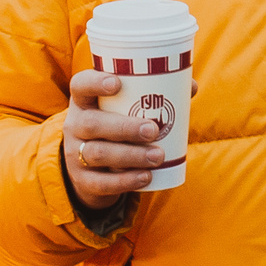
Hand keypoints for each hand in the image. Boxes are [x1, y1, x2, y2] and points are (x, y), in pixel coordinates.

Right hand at [61, 69, 194, 207]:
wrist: (93, 169)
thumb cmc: (116, 127)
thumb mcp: (124, 110)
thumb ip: (153, 96)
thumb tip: (190, 86)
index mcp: (84, 101)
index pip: (80, 85)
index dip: (95, 82)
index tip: (117, 83)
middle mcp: (75, 125)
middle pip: (91, 124)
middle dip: (124, 127)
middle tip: (153, 129)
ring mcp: (74, 154)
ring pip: (97, 154)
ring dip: (130, 155)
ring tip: (158, 156)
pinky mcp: (82, 180)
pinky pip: (101, 182)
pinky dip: (125, 181)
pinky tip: (146, 177)